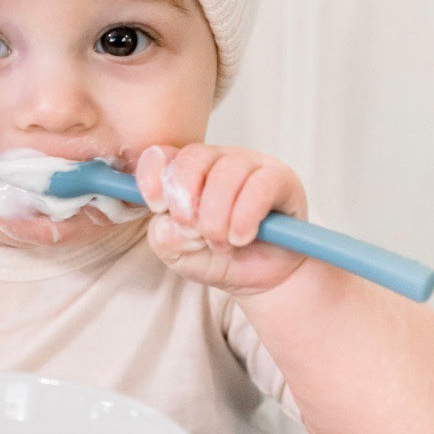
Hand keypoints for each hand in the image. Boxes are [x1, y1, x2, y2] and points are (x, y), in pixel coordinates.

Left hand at [135, 143, 308, 295]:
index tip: (156, 205)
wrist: (259, 279)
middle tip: (192, 230)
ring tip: (220, 243)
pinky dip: (244, 217)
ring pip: (226, 173)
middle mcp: (216, 161)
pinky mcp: (280, 179)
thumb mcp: (177, 253)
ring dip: (217, 217)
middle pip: (193, 157)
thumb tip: (173, 220)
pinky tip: (240, 237)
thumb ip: (163, 234)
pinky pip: (259, 186)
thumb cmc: (217, 258)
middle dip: (186, 200)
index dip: (153, 175)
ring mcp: (249, 165)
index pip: (162, 154)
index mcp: (185, 172)